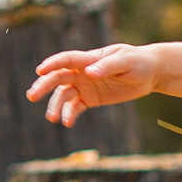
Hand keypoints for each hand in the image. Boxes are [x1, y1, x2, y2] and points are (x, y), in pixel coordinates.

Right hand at [26, 41, 181, 126]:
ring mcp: (85, 86)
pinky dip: (69, 115)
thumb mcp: (126, 62)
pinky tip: (67, 123)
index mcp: (89, 59)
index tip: (40, 71)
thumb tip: (90, 73)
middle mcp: (82, 72)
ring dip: (56, 106)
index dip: (52, 64)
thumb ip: (107, 66)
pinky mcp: (91, 99)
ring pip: (64, 95)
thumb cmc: (138, 62)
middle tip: (31, 96)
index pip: (66, 60)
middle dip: (44, 86)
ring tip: (52, 118)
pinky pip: (75, 108)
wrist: (150, 73)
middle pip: (58, 78)